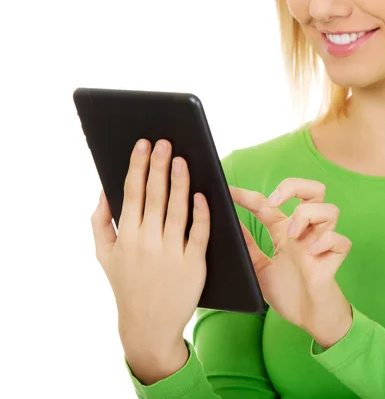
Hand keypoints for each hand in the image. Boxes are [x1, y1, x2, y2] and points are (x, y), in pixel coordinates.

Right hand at [90, 139, 210, 381]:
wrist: (149, 325)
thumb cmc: (127, 285)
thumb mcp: (104, 256)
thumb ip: (100, 222)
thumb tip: (103, 190)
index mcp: (125, 236)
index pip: (132, 192)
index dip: (137, 165)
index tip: (143, 143)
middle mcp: (147, 242)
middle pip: (155, 195)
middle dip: (159, 165)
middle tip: (165, 141)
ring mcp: (171, 253)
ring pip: (178, 209)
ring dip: (181, 182)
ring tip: (183, 160)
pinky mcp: (194, 264)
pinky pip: (199, 233)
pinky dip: (201, 212)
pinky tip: (202, 194)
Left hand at [231, 178, 352, 347]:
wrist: (310, 320)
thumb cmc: (289, 293)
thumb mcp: (260, 268)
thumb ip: (249, 247)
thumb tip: (232, 226)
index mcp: (286, 232)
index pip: (269, 204)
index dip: (247, 195)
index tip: (228, 192)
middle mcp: (305, 233)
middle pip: (313, 190)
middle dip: (294, 186)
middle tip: (274, 202)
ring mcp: (321, 244)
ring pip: (330, 209)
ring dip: (308, 215)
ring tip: (292, 235)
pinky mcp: (334, 260)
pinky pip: (340, 240)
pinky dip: (326, 242)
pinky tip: (311, 253)